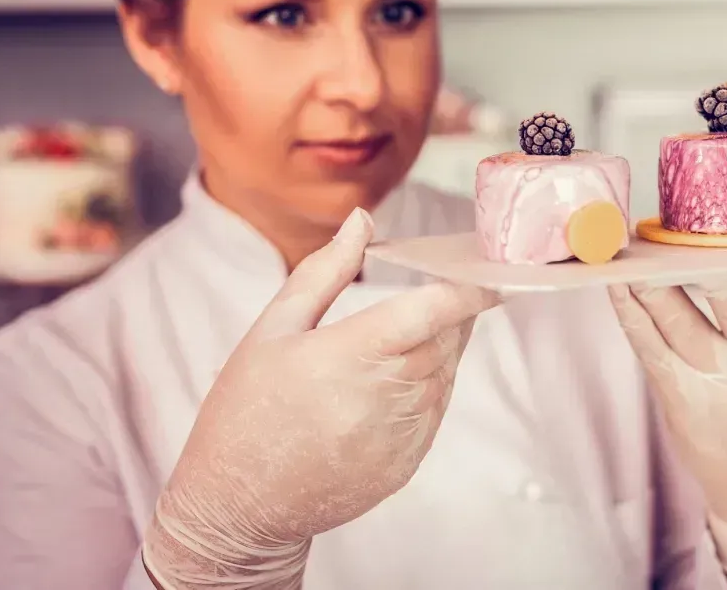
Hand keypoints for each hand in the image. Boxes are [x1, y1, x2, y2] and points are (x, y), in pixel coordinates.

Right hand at [142, 208, 499, 589]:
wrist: (238, 507)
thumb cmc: (247, 411)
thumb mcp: (272, 330)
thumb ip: (323, 272)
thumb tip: (362, 221)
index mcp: (352, 353)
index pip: (434, 310)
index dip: (469, 288)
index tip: (489, 270)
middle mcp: (386, 395)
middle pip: (446, 338)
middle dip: (450, 311)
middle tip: (440, 288)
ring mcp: (401, 435)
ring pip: (446, 373)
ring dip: (440, 347)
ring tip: (404, 337)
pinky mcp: (406, 463)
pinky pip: (436, 410)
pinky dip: (429, 386)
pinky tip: (393, 381)